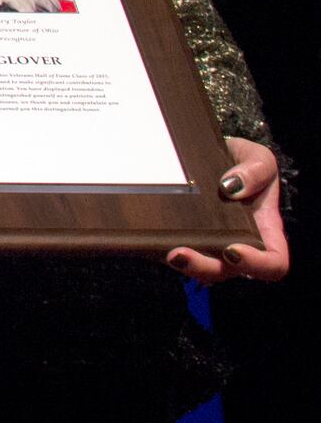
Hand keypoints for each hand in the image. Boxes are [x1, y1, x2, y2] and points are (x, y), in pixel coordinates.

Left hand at [166, 138, 287, 282]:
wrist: (214, 151)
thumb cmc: (243, 161)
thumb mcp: (259, 158)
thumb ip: (256, 170)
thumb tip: (231, 187)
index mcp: (264, 230)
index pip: (273, 263)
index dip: (257, 265)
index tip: (233, 250)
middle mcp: (237, 243)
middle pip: (226, 271)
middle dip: (203, 267)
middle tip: (180, 254)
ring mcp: (209, 242)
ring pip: (198, 267)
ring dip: (182, 263)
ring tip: (165, 250)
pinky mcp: (184, 235)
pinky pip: (173, 249)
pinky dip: (161, 248)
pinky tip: (148, 239)